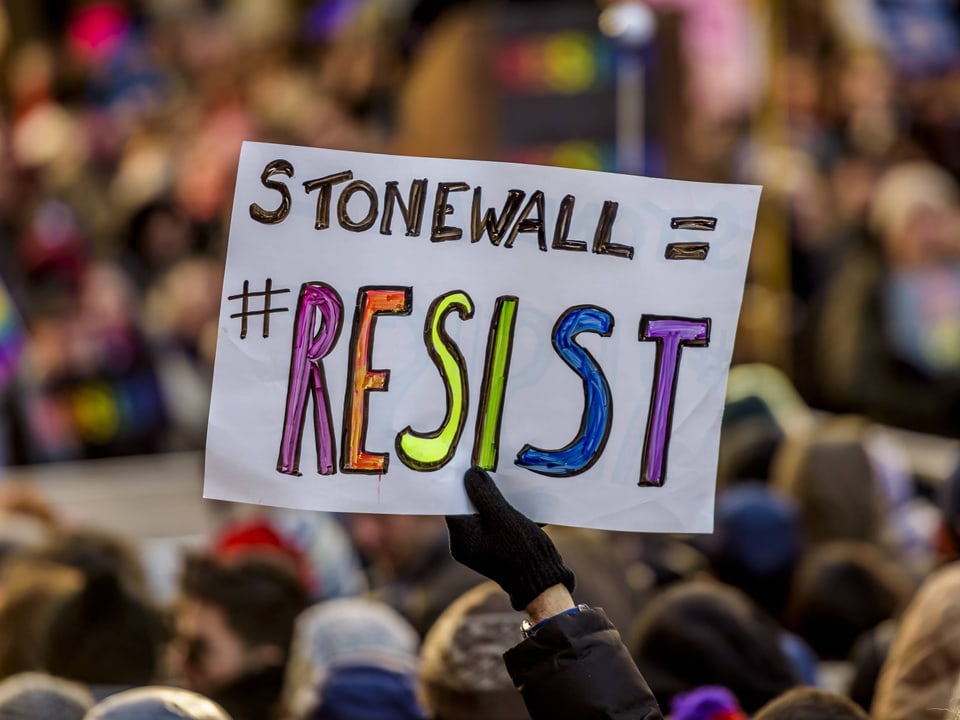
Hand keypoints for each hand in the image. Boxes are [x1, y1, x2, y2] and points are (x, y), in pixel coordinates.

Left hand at [446, 467, 574, 610]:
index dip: (461, 483)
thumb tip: (470, 473)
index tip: (471, 465)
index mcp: (461, 537)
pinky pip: (495, 523)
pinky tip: (520, 503)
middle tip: (492, 469)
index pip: (453, 502)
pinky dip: (505, 512)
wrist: (543, 582)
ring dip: (496, 500)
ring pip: (483, 513)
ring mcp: (480, 546)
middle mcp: (466, 543)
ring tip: (509, 485)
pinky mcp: (495, 547)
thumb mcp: (503, 517)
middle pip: (467, 507)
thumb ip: (484, 494)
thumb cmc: (522, 550)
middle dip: (481, 490)